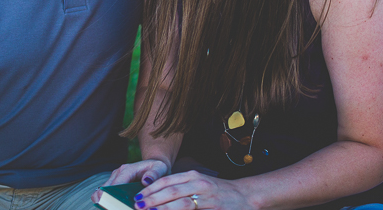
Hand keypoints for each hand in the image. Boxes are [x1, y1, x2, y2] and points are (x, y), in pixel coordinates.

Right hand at [91, 159, 169, 203]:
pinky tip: (111, 207)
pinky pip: (104, 195)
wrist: (152, 165)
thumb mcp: (159, 168)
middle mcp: (117, 174)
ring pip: (101, 193)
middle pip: (105, 190)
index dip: (114, 198)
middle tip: (114, 209)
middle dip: (106, 202)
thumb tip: (146, 181)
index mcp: (127, 170)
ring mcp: (114, 179)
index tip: (117, 207)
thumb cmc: (156, 168)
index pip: (115, 185)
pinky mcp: (113, 185)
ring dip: (103, 203)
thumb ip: (154, 174)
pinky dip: (104, 202)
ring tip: (111, 209)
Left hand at [132, 170, 248, 209]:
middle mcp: (198, 183)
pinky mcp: (212, 207)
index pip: (166, 180)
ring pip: (180, 202)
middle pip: (170, 190)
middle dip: (152, 199)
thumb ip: (181, 189)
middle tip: (138, 206)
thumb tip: (158, 198)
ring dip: (163, 208)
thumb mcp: (199, 185)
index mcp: (192, 176)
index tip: (137, 196)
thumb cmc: (218, 192)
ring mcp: (206, 196)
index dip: (150, 188)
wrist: (245, 196)